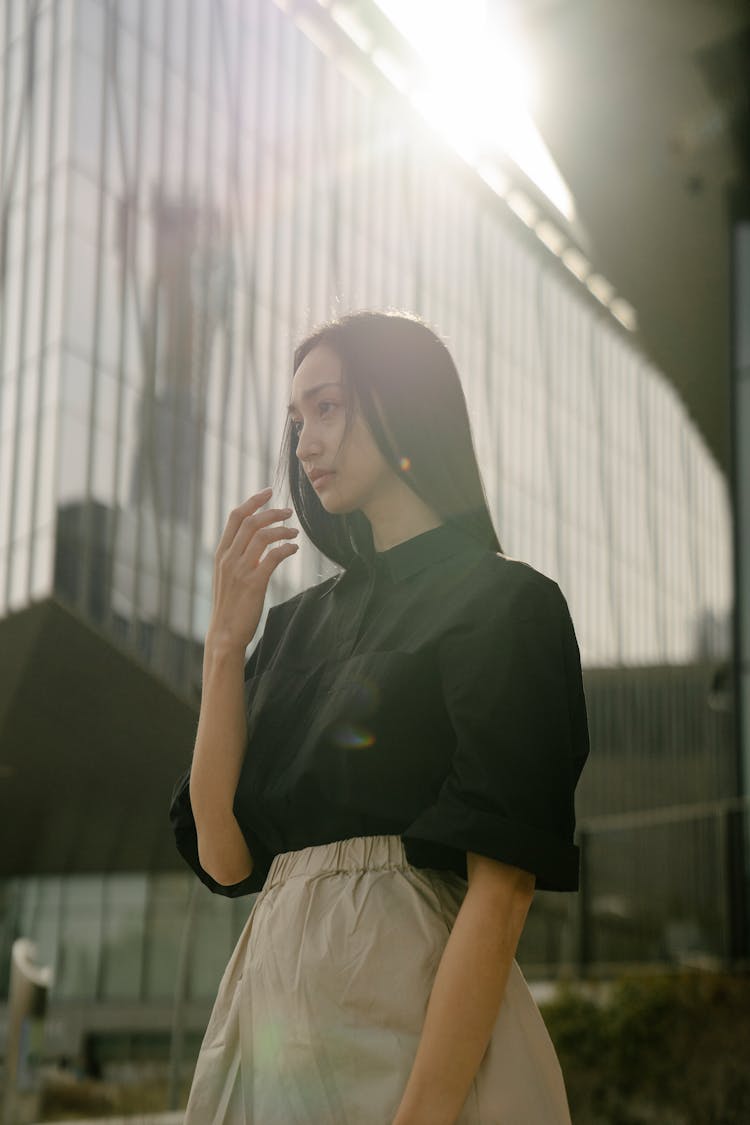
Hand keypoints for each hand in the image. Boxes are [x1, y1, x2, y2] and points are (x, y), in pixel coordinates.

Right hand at [207, 486, 298, 652]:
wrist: (224, 633)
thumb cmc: (229, 605)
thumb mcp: (227, 576)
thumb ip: (237, 557)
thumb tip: (256, 541)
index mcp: (221, 553)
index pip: (235, 517)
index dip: (253, 501)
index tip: (268, 492)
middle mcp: (228, 558)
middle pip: (251, 521)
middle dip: (272, 512)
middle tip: (289, 512)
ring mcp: (240, 570)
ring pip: (262, 536)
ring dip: (282, 530)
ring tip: (294, 532)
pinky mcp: (253, 583)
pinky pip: (273, 557)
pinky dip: (286, 548)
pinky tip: (293, 549)